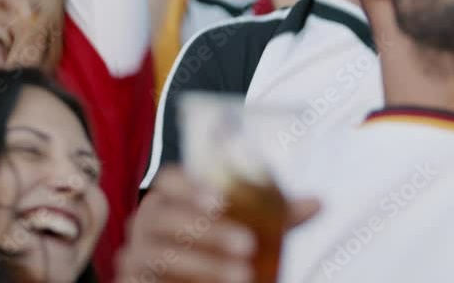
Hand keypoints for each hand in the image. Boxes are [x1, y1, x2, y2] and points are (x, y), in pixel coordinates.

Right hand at [115, 167, 319, 282]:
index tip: (220, 199)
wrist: (190, 278)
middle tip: (248, 245)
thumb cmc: (218, 243)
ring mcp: (135, 255)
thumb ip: (277, 214)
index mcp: (170, 197)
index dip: (191, 187)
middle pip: (167, 219)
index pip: (169, 180)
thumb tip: (318, 203)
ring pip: (161, 257)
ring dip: (203, 266)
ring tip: (243, 275)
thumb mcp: (248, 226)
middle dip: (209, 233)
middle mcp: (146, 222)